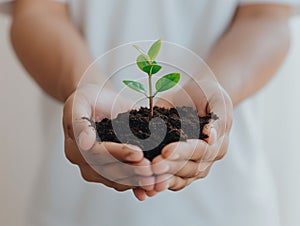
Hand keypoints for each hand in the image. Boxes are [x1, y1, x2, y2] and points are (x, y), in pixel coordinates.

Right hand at [63, 84, 154, 193]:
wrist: (99, 101)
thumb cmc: (89, 99)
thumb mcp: (79, 103)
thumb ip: (80, 123)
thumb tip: (85, 143)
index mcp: (75, 148)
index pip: (97, 154)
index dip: (118, 154)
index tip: (138, 153)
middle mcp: (86, 163)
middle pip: (108, 171)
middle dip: (131, 171)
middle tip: (150, 169)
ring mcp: (99, 169)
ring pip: (117, 181)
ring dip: (136, 180)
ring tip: (154, 177)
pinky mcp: (113, 170)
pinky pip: (125, 182)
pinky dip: (138, 185)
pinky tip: (153, 185)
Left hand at [134, 80, 232, 198]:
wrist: (196, 95)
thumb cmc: (209, 95)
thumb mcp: (217, 102)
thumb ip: (217, 120)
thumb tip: (211, 138)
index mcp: (217, 146)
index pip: (201, 152)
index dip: (183, 152)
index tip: (166, 151)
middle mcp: (205, 160)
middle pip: (188, 168)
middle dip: (170, 167)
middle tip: (153, 165)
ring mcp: (191, 166)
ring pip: (179, 178)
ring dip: (163, 179)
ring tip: (148, 178)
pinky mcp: (177, 167)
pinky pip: (169, 180)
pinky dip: (157, 183)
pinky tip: (145, 185)